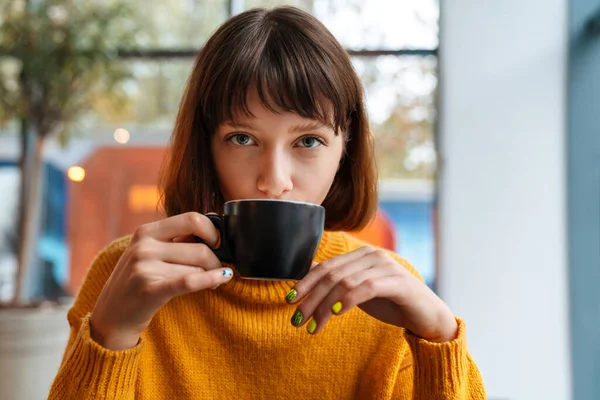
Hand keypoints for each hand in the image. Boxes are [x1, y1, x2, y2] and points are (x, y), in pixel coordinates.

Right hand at [90, 212, 232, 350]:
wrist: (111, 317)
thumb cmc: (138, 282)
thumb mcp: (150, 253)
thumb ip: (178, 238)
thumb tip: (214, 220)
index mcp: (146, 231)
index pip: (191, 219)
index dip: (212, 230)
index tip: (218, 243)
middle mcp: (143, 246)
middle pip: (199, 247)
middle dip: (216, 260)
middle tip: (218, 268)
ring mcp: (144, 267)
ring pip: (197, 267)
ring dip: (211, 275)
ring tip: (210, 282)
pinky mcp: (149, 290)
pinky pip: (190, 281)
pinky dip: (211, 279)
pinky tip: (223, 279)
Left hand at [286, 246, 457, 341]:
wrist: (427, 316)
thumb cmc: (392, 302)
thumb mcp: (359, 291)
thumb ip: (339, 281)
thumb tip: (307, 275)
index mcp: (361, 255)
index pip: (326, 266)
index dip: (305, 282)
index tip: (289, 300)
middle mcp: (372, 255)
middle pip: (332, 275)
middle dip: (311, 298)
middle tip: (297, 320)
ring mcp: (386, 266)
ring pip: (344, 283)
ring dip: (324, 306)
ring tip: (312, 326)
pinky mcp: (397, 282)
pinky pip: (365, 288)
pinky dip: (348, 300)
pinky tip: (336, 314)